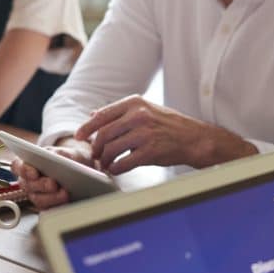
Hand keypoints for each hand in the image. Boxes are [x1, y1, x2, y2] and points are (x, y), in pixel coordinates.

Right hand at [11, 139, 91, 210]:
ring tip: (64, 193)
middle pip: (28, 185)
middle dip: (42, 185)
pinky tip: (66, 201)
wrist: (77, 168)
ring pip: (38, 199)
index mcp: (28, 164)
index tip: (34, 172)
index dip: (24, 170)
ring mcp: (35, 194)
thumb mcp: (63, 152)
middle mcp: (28, 180)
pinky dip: (57, 205)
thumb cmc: (65, 159)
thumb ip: (57, 154)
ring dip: (52, 197)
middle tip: (53, 184)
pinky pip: (48, 209)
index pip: (17, 166)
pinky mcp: (46, 205)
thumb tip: (56, 157)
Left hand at [77, 95, 254, 173]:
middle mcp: (139, 116)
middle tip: (95, 154)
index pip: (102, 115)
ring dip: (105, 159)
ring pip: (111, 149)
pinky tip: (116, 169)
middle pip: (104, 134)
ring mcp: (145, 134)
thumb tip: (93, 114)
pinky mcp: (150, 152)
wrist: (194, 138)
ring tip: (106, 163)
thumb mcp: (146, 109)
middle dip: (96, 147)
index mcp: (135, 103)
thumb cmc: (169, 124)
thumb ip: (120, 112)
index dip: (87, 127)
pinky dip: (116, 168)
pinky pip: (124, 163)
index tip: (79, 136)